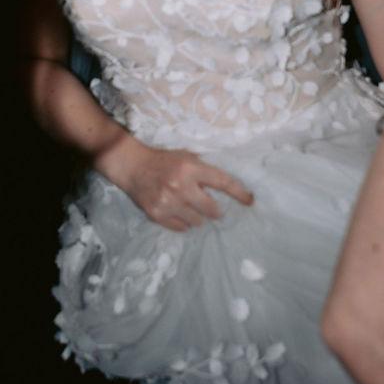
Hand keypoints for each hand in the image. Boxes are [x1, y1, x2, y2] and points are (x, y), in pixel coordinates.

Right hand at [113, 138, 253, 232]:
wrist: (132, 166)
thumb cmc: (163, 160)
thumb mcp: (186, 156)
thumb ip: (204, 170)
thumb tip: (227, 187)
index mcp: (191, 168)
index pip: (222, 182)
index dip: (239, 193)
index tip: (250, 202)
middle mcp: (180, 186)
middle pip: (211, 209)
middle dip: (215, 211)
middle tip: (214, 210)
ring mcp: (168, 202)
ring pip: (196, 222)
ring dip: (198, 217)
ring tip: (190, 208)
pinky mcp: (156, 214)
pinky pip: (180, 227)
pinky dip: (183, 223)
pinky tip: (179, 213)